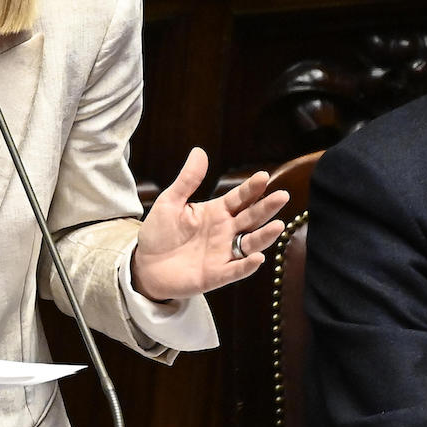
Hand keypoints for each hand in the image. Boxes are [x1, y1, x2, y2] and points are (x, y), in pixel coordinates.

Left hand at [131, 147, 288, 301]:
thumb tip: (199, 151)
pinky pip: (235, 270)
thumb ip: (187, 180)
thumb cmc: (159, 231)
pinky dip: (247, 265)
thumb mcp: (170, 202)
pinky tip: (258, 258)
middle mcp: (225, 232)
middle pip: (251, 218)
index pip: (239, 198)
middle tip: (282, 196)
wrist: (144, 264)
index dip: (251, 188)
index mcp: (216, 212)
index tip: (263, 177)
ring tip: (278, 225)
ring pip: (250, 244)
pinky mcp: (216, 275)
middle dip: (267, 207)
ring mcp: (223, 253)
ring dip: (265, 236)